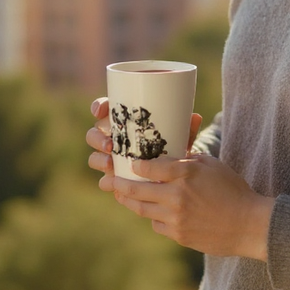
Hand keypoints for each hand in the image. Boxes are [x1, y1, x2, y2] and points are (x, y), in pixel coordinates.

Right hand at [86, 98, 202, 175]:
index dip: (98, 107)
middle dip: (98, 138)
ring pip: (94, 156)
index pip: (104, 109)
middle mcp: (113, 138)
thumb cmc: (173, 146)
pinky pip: (104, 179)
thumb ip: (185, 128)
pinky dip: (106, 180)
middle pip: (94, 133)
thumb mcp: (179, 136)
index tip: (99, 111)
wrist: (174, 174)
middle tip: (110, 145)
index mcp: (124, 122)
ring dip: (99, 159)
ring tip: (111, 163)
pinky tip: (111, 181)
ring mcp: (110, 159)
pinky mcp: (114, 177)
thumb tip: (195, 117)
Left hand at [99, 152, 273, 259]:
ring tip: (121, 195)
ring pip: (142, 209)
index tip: (128, 162)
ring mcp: (175, 217)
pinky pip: (156, 224)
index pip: (149, 168)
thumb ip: (187, 160)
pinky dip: (153, 216)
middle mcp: (176, 196)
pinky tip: (152, 211)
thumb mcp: (212, 165)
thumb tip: (168, 155)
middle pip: (137, 190)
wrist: (248, 224)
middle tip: (110, 180)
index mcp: (185, 174)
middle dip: (120, 184)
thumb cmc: (233, 190)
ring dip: (130, 201)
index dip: (135, 165)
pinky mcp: (178, 235)